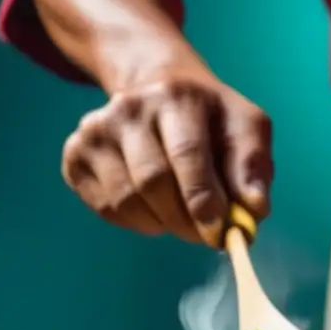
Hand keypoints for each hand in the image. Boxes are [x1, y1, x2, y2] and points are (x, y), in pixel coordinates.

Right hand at [61, 73, 272, 246]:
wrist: (160, 93)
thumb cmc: (211, 120)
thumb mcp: (245, 129)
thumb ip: (253, 167)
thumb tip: (255, 209)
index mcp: (176, 96)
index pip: (187, 155)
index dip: (203, 200)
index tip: (220, 232)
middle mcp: (129, 107)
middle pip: (153, 182)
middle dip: (185, 220)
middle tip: (206, 236)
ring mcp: (95, 130)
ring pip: (126, 201)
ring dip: (162, 224)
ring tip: (182, 217)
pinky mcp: (75, 155)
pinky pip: (106, 209)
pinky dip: (137, 223)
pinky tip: (155, 209)